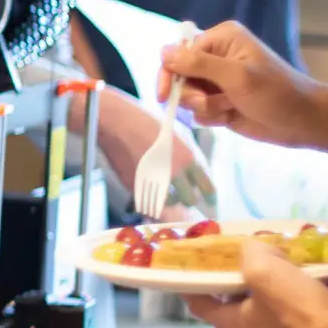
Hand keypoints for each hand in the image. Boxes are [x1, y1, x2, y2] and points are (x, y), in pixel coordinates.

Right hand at [92, 87, 213, 213]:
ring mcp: (155, 182)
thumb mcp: (172, 137)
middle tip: (183, 197)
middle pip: (188, 199)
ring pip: (168, 204)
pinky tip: (149, 193)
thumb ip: (182, 156)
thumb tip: (188, 173)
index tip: (211, 202)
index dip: (209, 195)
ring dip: (169, 202)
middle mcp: (174, 173)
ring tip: (164, 195)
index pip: (205, 184)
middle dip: (187, 200)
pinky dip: (151, 200)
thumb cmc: (145, 123)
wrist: (116, 124)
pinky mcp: (137, 188)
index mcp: (186, 158)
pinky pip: (149, 201)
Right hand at [158, 21, 327, 151]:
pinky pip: (198, 112)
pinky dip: (211, 117)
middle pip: (179, 77)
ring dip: (205, 108)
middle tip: (214, 104)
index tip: (165, 97)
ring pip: (187, 97)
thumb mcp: (236, 75)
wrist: (303, 121)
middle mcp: (216, 57)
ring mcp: (217, 82)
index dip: (169, 75)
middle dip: (192, 95)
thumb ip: (198, 64)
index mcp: (221, 39)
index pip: (178, 53)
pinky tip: (231, 117)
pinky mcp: (220, 102)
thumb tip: (163, 51)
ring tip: (229, 108)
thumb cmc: (275, 93)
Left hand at [181, 240, 327, 327]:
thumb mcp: (264, 268)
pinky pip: (292, 327)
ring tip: (282, 278)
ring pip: (265, 320)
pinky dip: (294, 311)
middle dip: (238, 290)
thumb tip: (254, 250)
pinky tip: (308, 294)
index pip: (200, 306)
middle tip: (247, 268)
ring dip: (269, 300)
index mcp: (233, 327)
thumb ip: (251, 254)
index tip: (190, 273)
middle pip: (235, 313)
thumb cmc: (295, 308)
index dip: (193, 287)